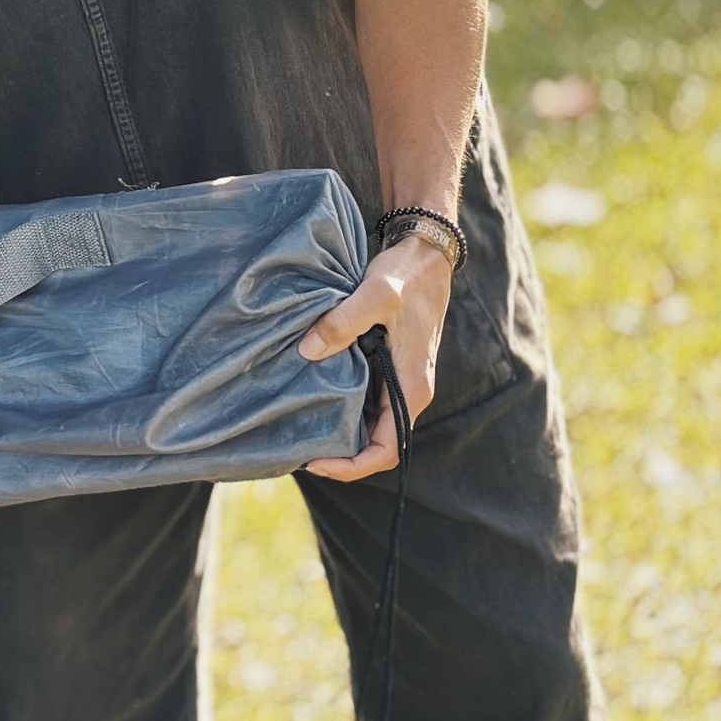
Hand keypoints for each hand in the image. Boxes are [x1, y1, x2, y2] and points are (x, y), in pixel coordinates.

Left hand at [298, 237, 454, 480]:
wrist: (425, 255)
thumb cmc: (406, 276)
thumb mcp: (374, 294)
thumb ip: (342, 323)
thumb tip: (308, 352)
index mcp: (413, 387)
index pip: (387, 449)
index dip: (351, 465)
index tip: (314, 462)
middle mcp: (410, 391)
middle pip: (376, 444)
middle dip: (340, 456)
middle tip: (295, 449)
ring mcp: (401, 380)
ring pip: (371, 425)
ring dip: (340, 434)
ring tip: (299, 430)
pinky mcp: (390, 367)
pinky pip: (367, 401)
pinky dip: (343, 409)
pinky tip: (312, 399)